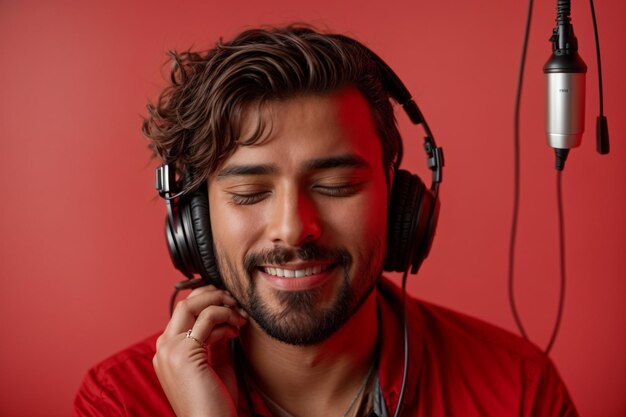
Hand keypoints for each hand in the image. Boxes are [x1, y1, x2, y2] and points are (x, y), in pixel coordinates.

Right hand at [153, 285, 247, 416]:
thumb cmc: (215, 402)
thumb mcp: (213, 363)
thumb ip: (213, 340)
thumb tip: (223, 319)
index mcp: (167, 351)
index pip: (183, 313)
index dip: (207, 301)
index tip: (229, 304)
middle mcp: (163, 347)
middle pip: (185, 303)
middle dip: (213, 295)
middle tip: (235, 300)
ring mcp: (170, 349)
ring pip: (192, 305)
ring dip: (221, 303)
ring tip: (239, 314)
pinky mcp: (183, 352)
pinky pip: (207, 318)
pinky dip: (225, 316)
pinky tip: (236, 329)